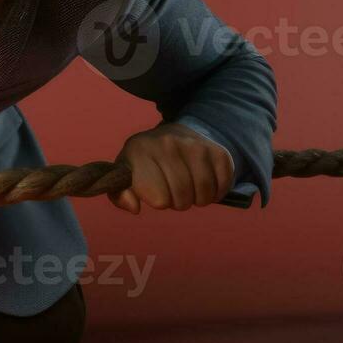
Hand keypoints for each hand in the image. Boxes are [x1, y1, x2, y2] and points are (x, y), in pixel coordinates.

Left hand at [108, 122, 232, 213]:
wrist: (173, 135)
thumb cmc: (145, 162)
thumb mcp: (125, 175)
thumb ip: (119, 194)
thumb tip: (134, 207)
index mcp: (139, 151)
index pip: (158, 199)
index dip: (158, 201)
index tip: (156, 190)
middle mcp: (167, 144)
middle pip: (182, 198)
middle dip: (178, 202)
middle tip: (174, 191)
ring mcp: (195, 145)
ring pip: (203, 194)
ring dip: (198, 199)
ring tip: (189, 187)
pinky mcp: (217, 150)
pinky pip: (223, 185)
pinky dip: (216, 192)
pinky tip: (205, 183)